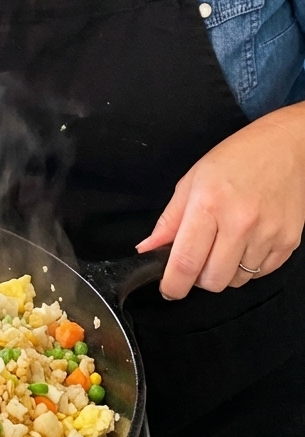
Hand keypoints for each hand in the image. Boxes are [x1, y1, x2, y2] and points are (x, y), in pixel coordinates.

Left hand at [136, 104, 304, 298]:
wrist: (283, 147)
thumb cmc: (235, 159)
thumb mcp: (191, 181)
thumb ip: (169, 220)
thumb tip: (147, 249)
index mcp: (209, 205)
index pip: (186, 262)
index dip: (173, 285)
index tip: (169, 289)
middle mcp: (240, 222)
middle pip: (213, 281)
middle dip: (199, 277)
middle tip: (199, 258)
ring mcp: (268, 234)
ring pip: (237, 280)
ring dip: (225, 271)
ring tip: (226, 242)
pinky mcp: (288, 242)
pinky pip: (261, 274)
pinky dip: (249, 266)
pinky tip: (247, 242)